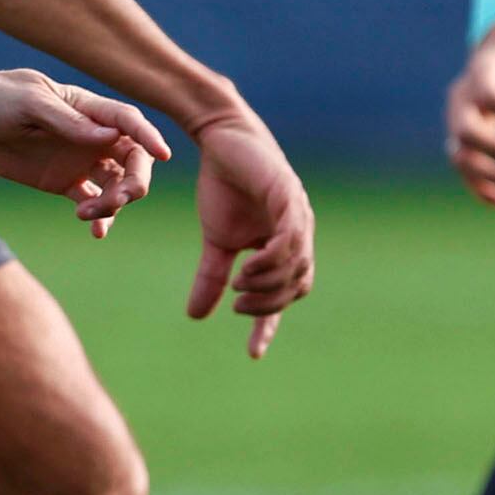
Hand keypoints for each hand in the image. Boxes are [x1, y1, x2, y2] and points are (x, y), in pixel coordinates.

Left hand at [0, 64, 170, 228]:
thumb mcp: (29, 103)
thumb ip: (69, 122)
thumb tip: (110, 138)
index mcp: (87, 107)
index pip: (129, 121)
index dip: (149, 137)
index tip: (164, 156)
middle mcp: (90, 134)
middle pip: (132, 159)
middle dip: (134, 181)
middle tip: (119, 199)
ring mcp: (78, 159)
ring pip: (115, 184)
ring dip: (114, 203)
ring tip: (88, 215)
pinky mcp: (62, 181)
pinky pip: (92, 201)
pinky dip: (100, 217)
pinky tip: (96, 231)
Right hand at [181, 111, 314, 357]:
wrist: (220, 141)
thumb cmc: (224, 186)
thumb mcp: (216, 240)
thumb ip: (214, 277)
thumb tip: (195, 317)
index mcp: (285, 246)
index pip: (287, 293)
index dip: (270, 323)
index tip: (253, 353)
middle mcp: (299, 234)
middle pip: (296, 285)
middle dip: (268, 303)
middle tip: (238, 305)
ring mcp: (298, 216)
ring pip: (296, 265)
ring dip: (268, 283)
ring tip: (239, 285)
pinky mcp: (288, 197)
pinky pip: (290, 238)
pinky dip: (273, 258)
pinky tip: (250, 265)